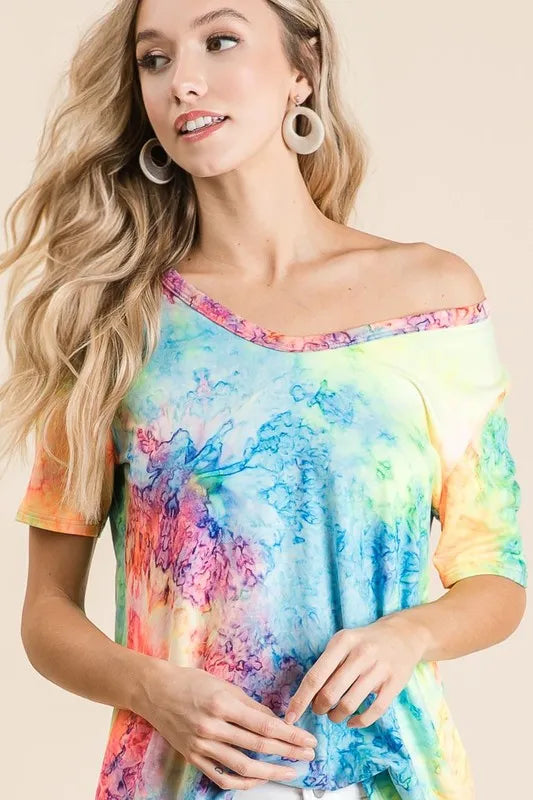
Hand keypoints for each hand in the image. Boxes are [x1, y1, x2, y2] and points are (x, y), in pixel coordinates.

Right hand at [136, 661, 317, 790]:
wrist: (155, 691)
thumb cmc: (190, 682)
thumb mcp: (224, 685)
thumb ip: (250, 705)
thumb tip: (275, 720)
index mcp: (223, 704)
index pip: (265, 724)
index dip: (290, 735)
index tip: (308, 739)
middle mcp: (213, 727)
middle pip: (259, 746)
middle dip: (289, 752)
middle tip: (308, 755)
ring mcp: (202, 745)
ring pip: (243, 767)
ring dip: (271, 772)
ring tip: (290, 771)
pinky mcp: (194, 757)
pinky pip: (223, 777)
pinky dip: (243, 783)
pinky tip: (259, 779)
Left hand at [284, 615, 427, 728]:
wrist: (403, 634)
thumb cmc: (364, 642)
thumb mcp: (343, 642)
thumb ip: (326, 665)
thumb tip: (305, 696)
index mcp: (342, 642)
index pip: (315, 676)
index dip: (300, 700)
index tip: (290, 717)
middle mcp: (360, 654)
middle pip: (330, 693)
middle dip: (320, 708)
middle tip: (320, 709)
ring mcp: (379, 668)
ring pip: (349, 705)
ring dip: (337, 717)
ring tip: (335, 715)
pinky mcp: (395, 683)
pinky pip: (374, 711)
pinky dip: (359, 722)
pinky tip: (352, 722)